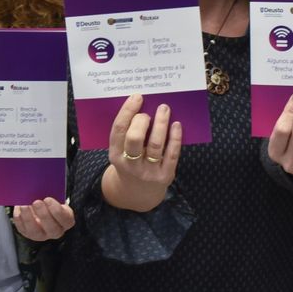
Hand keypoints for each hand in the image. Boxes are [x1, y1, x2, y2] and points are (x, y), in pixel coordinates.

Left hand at [12, 197, 74, 241]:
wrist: (42, 206)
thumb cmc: (50, 200)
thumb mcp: (54, 195)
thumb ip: (51, 193)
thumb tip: (40, 188)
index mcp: (66, 220)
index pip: (65, 219)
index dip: (57, 210)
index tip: (48, 199)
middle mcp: (55, 231)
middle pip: (52, 228)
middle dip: (43, 215)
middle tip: (36, 202)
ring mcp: (41, 235)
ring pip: (35, 232)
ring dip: (28, 218)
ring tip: (24, 205)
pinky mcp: (28, 234)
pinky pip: (23, 229)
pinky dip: (19, 219)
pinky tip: (18, 209)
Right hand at [101, 94, 182, 211]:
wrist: (137, 194)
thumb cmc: (130, 164)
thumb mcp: (121, 153)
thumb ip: (127, 134)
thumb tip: (142, 105)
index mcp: (116, 156)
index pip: (119, 131)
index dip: (127, 112)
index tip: (137, 97)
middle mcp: (131, 165)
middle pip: (135, 138)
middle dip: (142, 120)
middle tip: (148, 111)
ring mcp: (149, 171)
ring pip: (156, 144)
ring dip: (161, 123)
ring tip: (164, 108)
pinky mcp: (165, 176)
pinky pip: (172, 154)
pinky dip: (175, 137)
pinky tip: (176, 124)